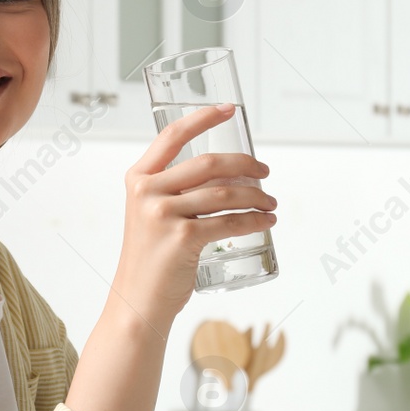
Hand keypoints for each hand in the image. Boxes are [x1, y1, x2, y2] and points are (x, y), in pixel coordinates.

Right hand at [114, 103, 274, 319]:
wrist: (138, 301)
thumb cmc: (151, 259)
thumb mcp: (151, 215)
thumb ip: (173, 191)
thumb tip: (225, 174)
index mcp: (138, 179)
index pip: (173, 135)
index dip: (204, 118)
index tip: (230, 109)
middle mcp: (147, 192)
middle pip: (208, 163)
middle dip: (246, 164)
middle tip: (265, 172)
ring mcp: (162, 214)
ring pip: (225, 193)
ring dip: (257, 196)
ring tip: (271, 202)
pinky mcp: (182, 238)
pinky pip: (229, 222)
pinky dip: (254, 220)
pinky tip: (266, 221)